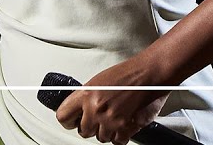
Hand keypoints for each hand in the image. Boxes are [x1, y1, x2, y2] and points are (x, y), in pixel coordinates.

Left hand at [55, 56, 169, 144]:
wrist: (149, 73)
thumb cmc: (128, 74)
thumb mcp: (99, 81)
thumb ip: (87, 97)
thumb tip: (79, 110)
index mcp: (86, 94)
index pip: (63, 116)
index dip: (68, 120)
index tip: (73, 121)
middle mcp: (96, 108)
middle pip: (83, 131)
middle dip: (91, 126)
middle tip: (100, 117)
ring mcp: (110, 120)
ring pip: (100, 138)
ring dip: (107, 130)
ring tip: (115, 116)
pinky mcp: (124, 128)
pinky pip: (116, 141)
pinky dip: (121, 135)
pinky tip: (124, 123)